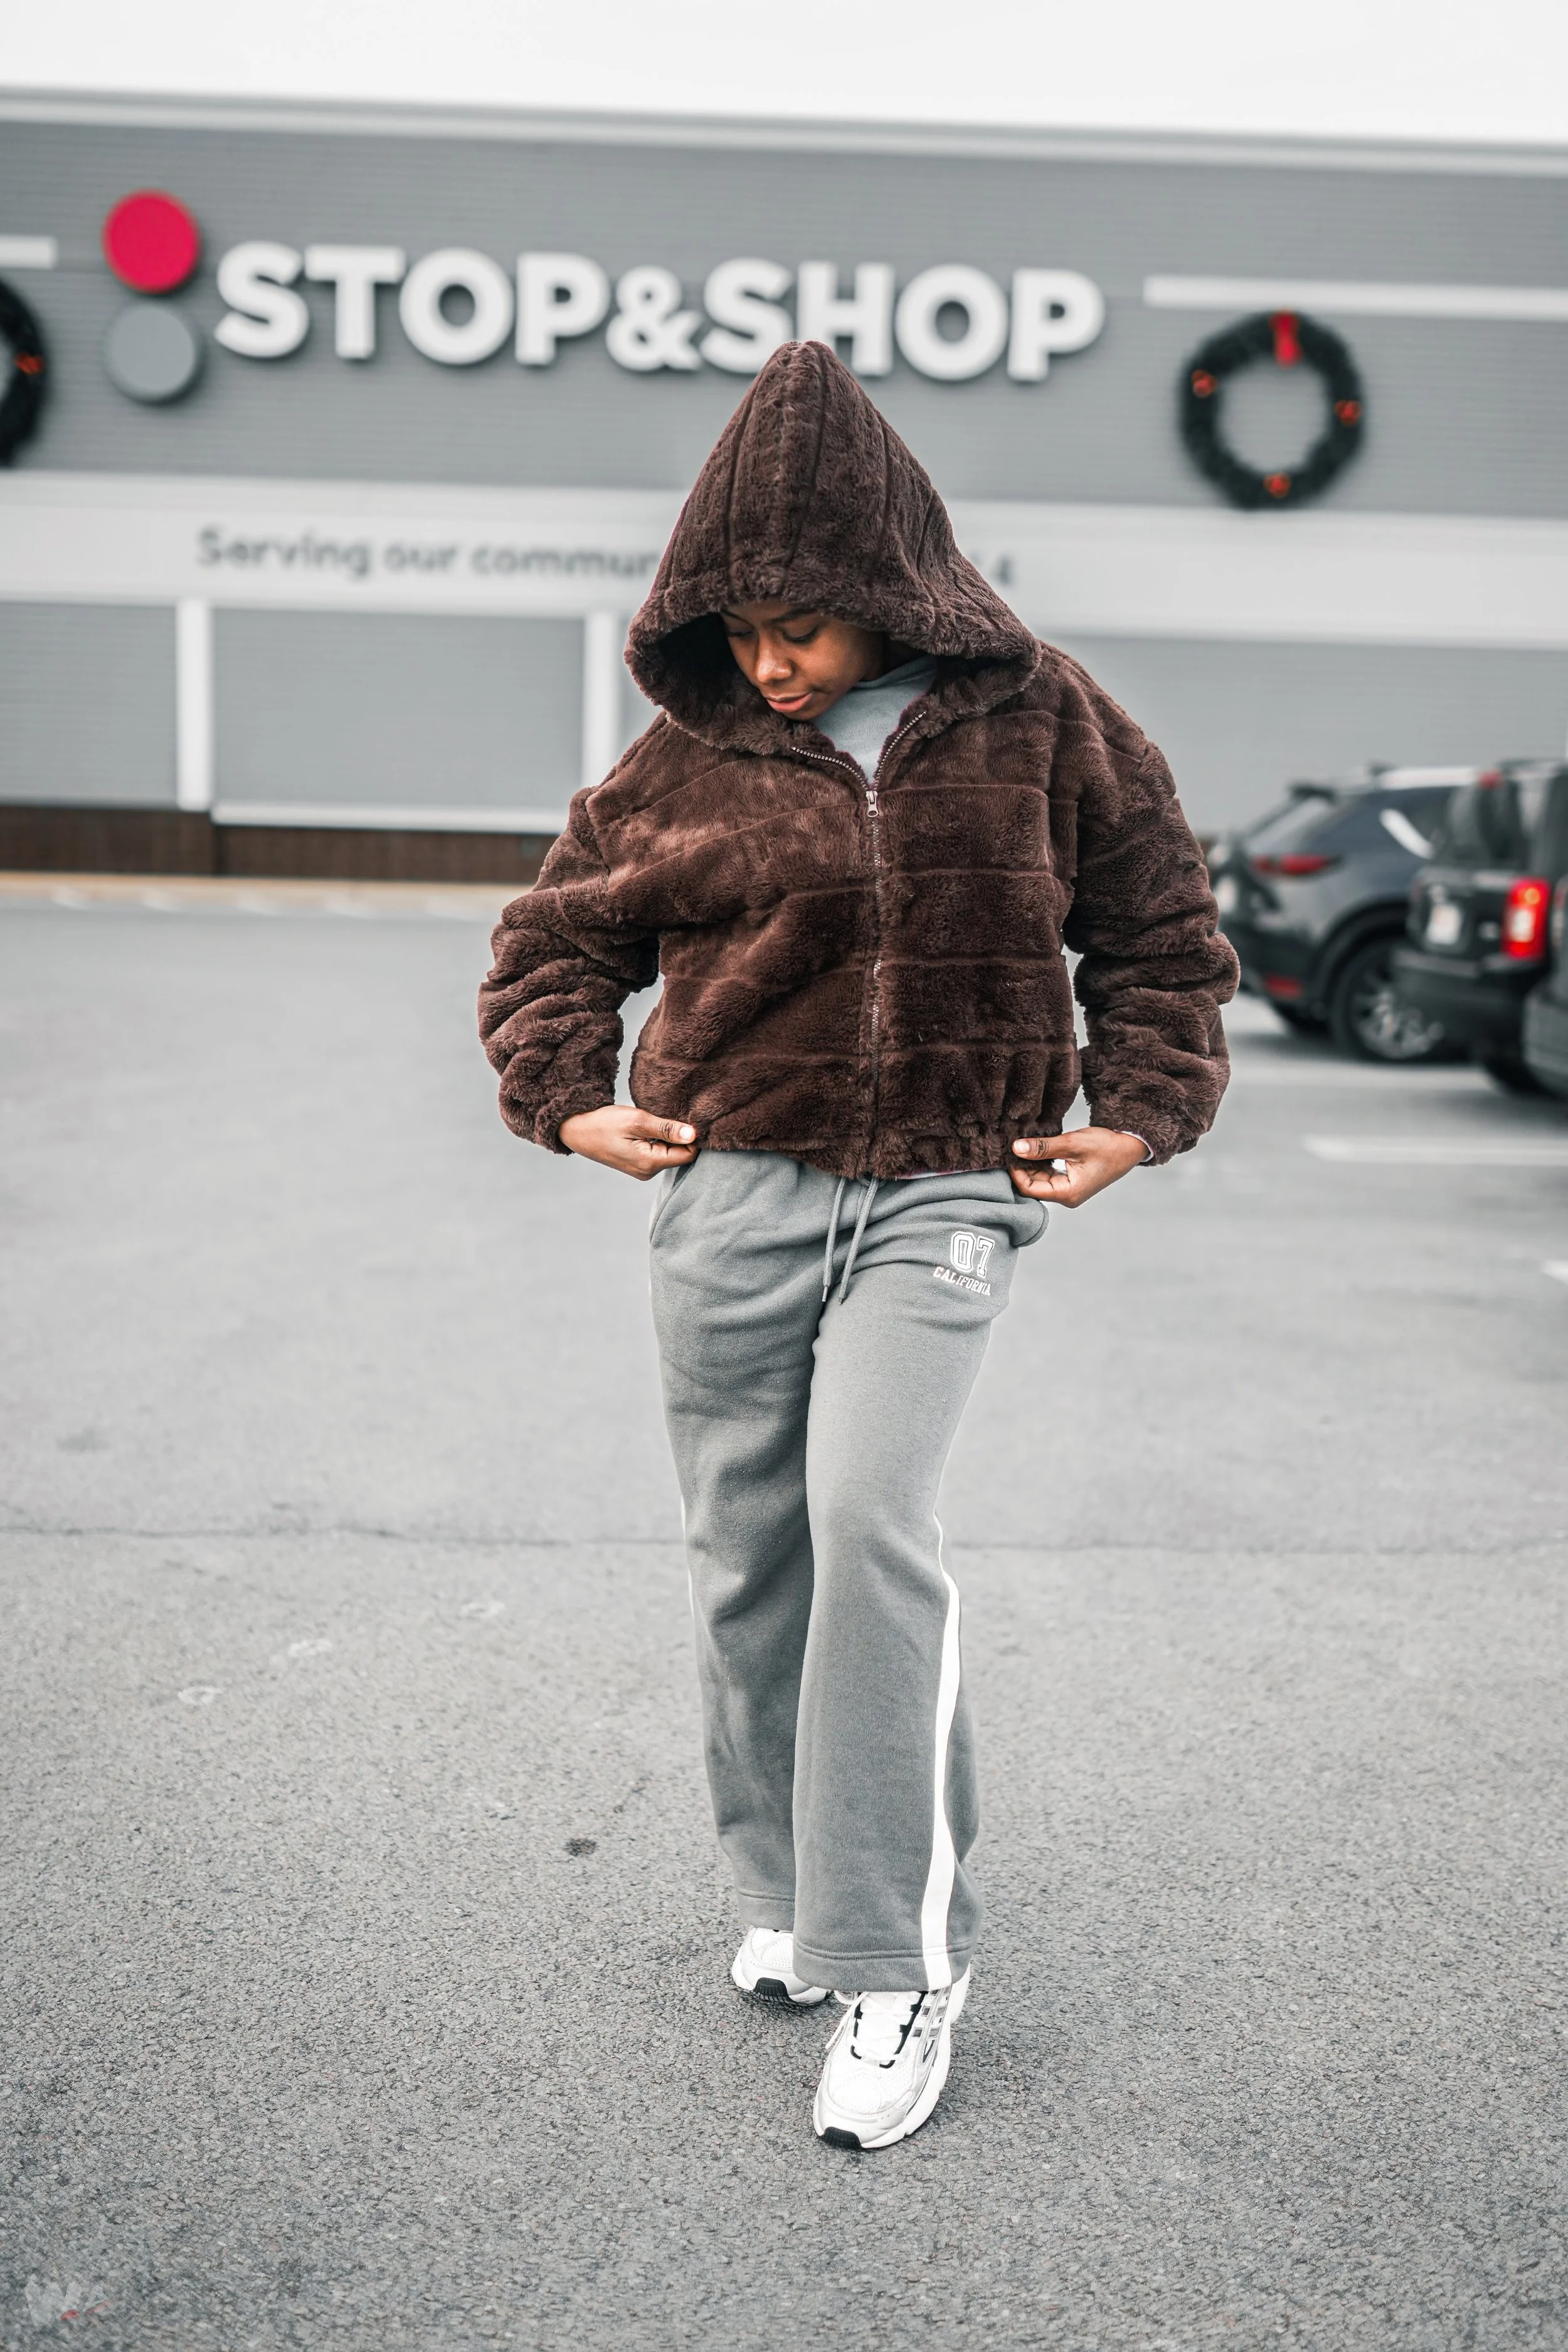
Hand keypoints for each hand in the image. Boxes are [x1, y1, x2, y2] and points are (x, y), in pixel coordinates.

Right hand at [557, 1105, 698, 1180]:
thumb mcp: (637, 1121)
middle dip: (680, 1136)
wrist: (576, 1130)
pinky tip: (649, 1127)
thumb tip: (693, 1134)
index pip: (688, 1154)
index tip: (687, 1117)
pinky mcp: (637, 1164)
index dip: (692, 1136)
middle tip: (670, 1114)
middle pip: (680, 1155)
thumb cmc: (603, 1123)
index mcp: (649, 1163)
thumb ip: (666, 1128)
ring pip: (669, 1153)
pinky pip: (658, 1153)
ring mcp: (642, 1170)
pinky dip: (659, 1139)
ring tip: (656, 1120)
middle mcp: (648, 1172)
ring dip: (668, 1137)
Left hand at [1010, 1127, 1147, 1205]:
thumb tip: (1016, 1148)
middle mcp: (1067, 1196)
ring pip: (1040, 1180)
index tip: (1008, 1154)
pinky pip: (1048, 1176)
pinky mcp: (1071, 1182)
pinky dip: (1040, 1164)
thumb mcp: (1072, 1144)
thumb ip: (1043, 1147)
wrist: (1130, 1145)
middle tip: (1011, 1147)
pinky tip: (1036, 1150)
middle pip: (1033, 1186)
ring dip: (1030, 1165)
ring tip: (1023, 1146)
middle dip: (1021, 1168)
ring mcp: (1069, 1190)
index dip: (1015, 1173)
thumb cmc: (1107, 1146)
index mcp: (1068, 1193)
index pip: (1029, 1189)